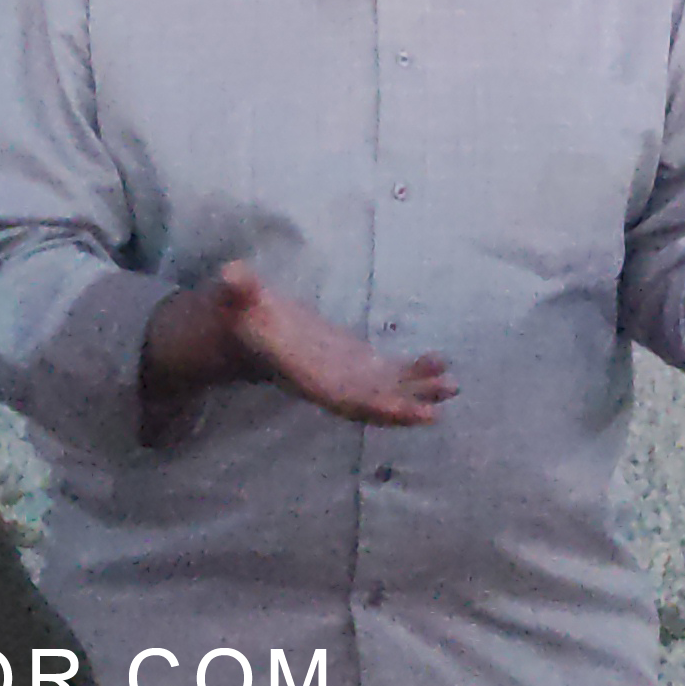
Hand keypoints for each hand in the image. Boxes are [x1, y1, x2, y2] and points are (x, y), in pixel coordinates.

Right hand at [148, 262, 453, 427]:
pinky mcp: (356, 364)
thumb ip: (237, 289)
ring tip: (452, 386)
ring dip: (417, 392)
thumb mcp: (236, 298)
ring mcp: (344, 376)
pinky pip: (389, 375)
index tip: (399, 412)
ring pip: (384, 392)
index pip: (337, 396)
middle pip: (367, 403)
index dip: (368, 405)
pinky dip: (415, 373)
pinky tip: (441, 363)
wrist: (247, 329)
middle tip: (437, 410)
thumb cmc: (242, 313)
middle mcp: (326, 381)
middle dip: (400, 408)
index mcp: (301, 373)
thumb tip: (232, 273)